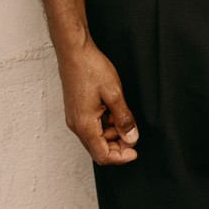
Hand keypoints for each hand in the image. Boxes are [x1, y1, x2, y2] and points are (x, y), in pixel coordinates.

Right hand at [57, 39, 138, 164]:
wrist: (74, 51)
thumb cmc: (90, 68)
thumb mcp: (114, 93)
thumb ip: (124, 119)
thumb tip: (131, 138)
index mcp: (85, 125)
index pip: (103, 155)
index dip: (120, 157)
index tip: (135, 152)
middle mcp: (76, 125)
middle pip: (99, 148)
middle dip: (117, 145)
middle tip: (133, 132)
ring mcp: (75, 118)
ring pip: (96, 137)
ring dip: (112, 132)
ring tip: (123, 114)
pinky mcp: (76, 110)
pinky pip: (92, 125)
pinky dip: (104, 122)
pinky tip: (112, 108)